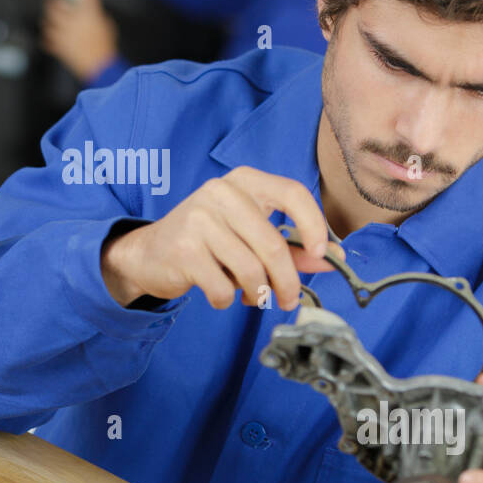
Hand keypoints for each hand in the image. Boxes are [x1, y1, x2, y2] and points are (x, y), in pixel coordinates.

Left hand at [40, 0, 118, 81]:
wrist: (101, 66)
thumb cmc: (106, 47)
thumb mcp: (107, 25)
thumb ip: (96, 15)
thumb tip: (91, 10)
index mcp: (88, 14)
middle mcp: (73, 21)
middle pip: (55, 4)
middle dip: (53, 0)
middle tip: (54, 0)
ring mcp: (64, 34)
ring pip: (47, 21)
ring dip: (49, 19)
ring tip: (51, 20)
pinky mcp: (60, 47)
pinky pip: (46, 40)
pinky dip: (47, 39)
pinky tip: (50, 38)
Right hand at [100, 166, 345, 311]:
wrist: (148, 253)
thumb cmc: (207, 243)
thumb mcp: (249, 237)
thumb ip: (292, 246)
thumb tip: (334, 259)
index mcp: (243, 181)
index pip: (292, 193)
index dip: (314, 224)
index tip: (323, 254)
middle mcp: (221, 192)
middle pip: (273, 245)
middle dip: (288, 282)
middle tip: (289, 301)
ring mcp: (199, 218)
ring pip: (251, 271)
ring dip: (258, 295)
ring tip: (253, 298)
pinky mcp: (183, 249)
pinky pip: (223, 287)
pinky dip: (227, 300)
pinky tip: (220, 294)